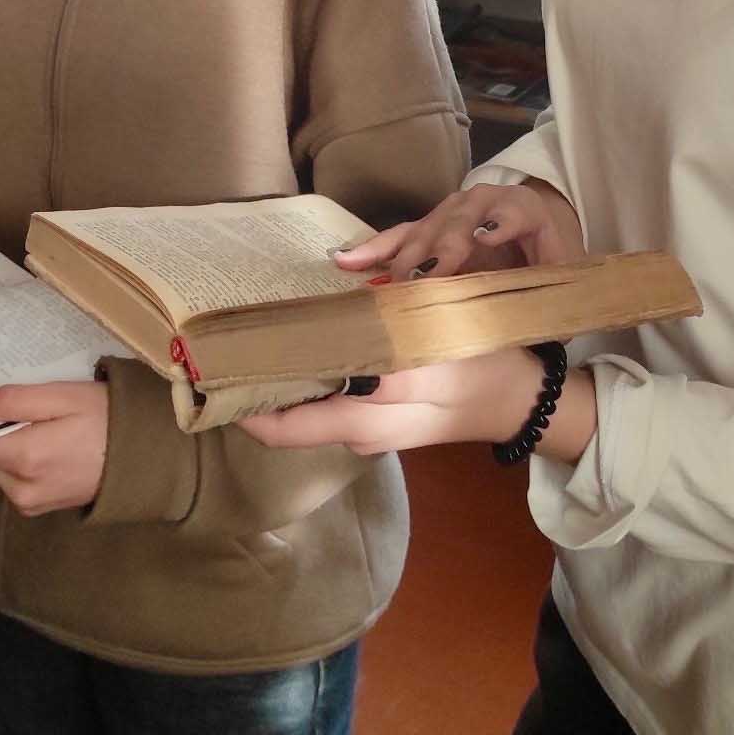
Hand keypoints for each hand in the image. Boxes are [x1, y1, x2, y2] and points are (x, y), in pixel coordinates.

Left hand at [0, 380, 109, 515]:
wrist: (147, 457)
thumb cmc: (108, 418)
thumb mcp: (63, 396)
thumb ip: (13, 401)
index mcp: (24, 458)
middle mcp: (20, 489)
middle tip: (8, 403)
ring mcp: (29, 502)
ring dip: (2, 446)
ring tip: (31, 420)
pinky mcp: (38, 507)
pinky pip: (11, 480)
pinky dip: (16, 460)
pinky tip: (42, 440)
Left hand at [241, 350, 594, 464]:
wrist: (520, 403)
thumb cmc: (482, 355)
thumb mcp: (437, 326)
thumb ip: (381, 316)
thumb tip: (327, 295)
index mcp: (377, 400)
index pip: (290, 421)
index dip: (246, 403)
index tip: (213, 373)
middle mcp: (363, 430)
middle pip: (288, 424)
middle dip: (256, 393)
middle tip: (224, 355)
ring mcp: (370, 439)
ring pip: (307, 421)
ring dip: (283, 391)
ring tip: (255, 350)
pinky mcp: (377, 436)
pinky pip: (329, 417)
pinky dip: (311, 393)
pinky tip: (304, 358)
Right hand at [333, 181, 583, 281]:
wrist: (536, 244)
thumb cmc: (549, 267)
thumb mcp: (560, 281)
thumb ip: (551, 296)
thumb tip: (542, 324)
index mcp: (524, 210)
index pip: (513, 211)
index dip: (499, 223)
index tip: (484, 238)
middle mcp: (484, 202)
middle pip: (460, 220)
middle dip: (440, 249)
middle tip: (425, 280)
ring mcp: (451, 212)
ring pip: (425, 229)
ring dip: (405, 257)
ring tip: (387, 284)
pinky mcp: (428, 228)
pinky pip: (398, 237)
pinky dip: (373, 250)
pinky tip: (345, 261)